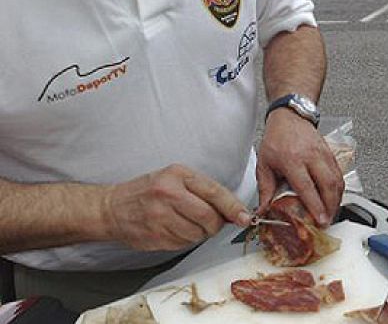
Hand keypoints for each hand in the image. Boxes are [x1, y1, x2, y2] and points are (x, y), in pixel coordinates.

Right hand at [104, 164, 250, 250]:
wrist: (111, 207)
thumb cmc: (148, 191)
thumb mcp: (174, 178)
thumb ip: (203, 190)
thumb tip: (233, 210)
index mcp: (177, 175)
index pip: (214, 192)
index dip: (233, 207)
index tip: (245, 217)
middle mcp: (168, 194)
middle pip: (209, 217)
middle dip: (215, 224)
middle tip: (211, 222)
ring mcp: (160, 217)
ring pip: (197, 234)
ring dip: (199, 233)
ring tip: (185, 222)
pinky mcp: (154, 236)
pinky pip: (183, 244)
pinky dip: (185, 240)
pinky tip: (173, 229)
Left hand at [256, 108, 342, 225]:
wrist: (290, 117)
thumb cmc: (277, 139)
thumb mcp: (264, 164)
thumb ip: (265, 190)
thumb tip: (263, 210)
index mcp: (292, 159)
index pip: (307, 187)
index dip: (315, 206)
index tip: (320, 220)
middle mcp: (311, 156)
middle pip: (328, 185)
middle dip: (331, 207)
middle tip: (327, 221)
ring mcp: (324, 154)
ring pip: (337, 181)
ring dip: (337, 200)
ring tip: (331, 214)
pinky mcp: (331, 154)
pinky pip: (339, 175)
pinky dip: (339, 190)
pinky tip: (334, 199)